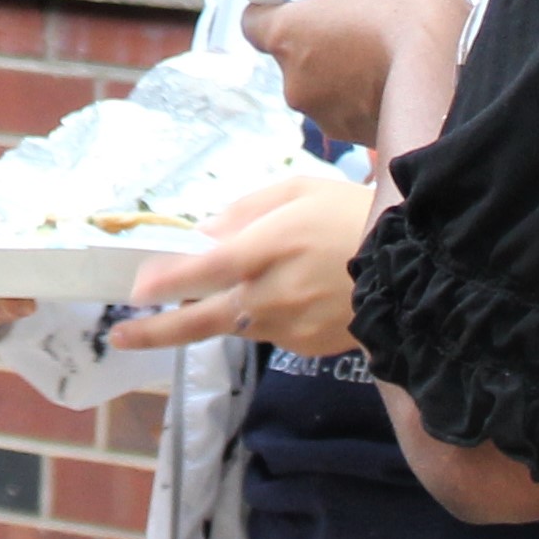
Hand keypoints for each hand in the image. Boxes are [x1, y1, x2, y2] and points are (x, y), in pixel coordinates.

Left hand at [113, 174, 374, 352]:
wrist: (417, 264)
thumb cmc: (353, 214)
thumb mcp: (298, 192)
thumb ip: (245, 212)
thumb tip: (204, 234)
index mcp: (268, 249)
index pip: (202, 270)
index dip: (165, 282)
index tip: (136, 290)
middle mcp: (272, 295)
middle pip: (201, 321)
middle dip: (155, 332)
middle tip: (121, 334)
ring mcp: (290, 326)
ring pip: (235, 324)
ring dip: (222, 312)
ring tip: (251, 283)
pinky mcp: (307, 347)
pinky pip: (270, 333)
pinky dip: (266, 315)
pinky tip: (295, 291)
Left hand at [243, 0, 470, 152]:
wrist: (453, 75)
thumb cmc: (414, 12)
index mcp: (286, 34)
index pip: (253, 23)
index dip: (274, 10)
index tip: (300, 2)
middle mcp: (294, 83)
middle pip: (294, 59)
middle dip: (321, 44)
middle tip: (360, 27)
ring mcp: (325, 117)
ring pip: (326, 90)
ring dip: (346, 76)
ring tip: (390, 58)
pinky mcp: (357, 141)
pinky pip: (355, 114)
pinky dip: (371, 101)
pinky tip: (404, 85)